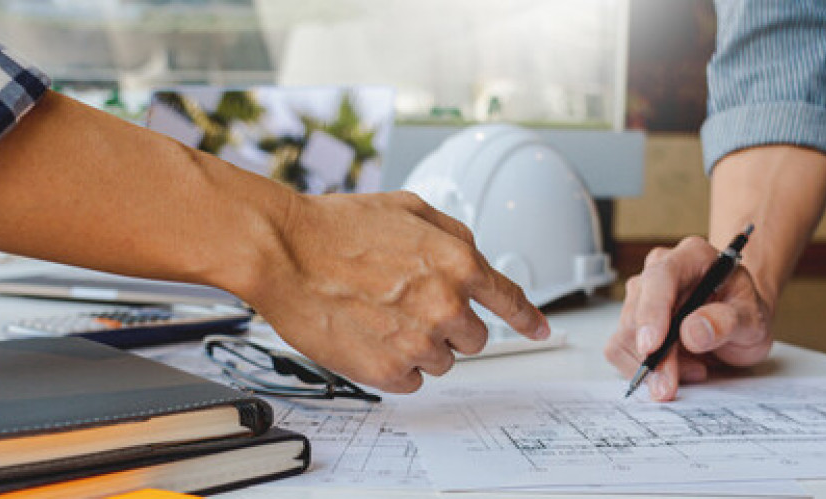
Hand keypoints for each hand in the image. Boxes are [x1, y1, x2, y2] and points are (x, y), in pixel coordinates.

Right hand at [245, 191, 547, 392]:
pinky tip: (369, 337)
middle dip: (449, 324)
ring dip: (419, 345)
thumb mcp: (409, 208)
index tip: (541, 330)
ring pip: (443, 361)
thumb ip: (453, 236)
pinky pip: (412, 382)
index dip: (529, 318)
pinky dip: (394, 366)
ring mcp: (418, 341)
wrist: (285, 251)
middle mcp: (446, 305)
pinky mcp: (387, 371)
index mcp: (459, 263)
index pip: (510, 300)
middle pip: (475, 338)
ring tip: (379, 315)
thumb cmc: (336, 227)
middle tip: (408, 304)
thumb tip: (474, 259)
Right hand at [604, 236, 774, 400]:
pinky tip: (678, 368)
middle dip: (653, 357)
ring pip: (624, 336)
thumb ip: (727, 322)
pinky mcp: (631, 321)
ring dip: (653, 365)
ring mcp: (642, 295)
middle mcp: (659, 270)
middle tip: (672, 386)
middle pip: (636, 313)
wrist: (738, 319)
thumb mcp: (752, 318)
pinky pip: (621, 350)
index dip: (652, 312)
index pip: (660, 278)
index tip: (651, 347)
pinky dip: (646, 370)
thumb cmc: (744, 311)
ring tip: (694, 369)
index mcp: (691, 257)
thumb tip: (691, 332)